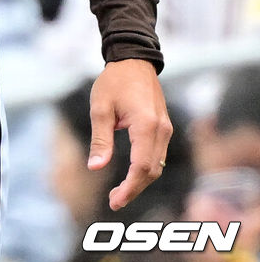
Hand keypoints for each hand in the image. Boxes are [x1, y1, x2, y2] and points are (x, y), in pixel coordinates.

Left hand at [87, 59, 171, 210]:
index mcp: (146, 126)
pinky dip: (146, 169)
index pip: (141, 168)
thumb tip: (96, 167)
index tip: (114, 201)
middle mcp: (161, 130)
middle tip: (114, 200)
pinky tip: (132, 175)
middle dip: (134, 189)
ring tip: (120, 191)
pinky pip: (158, 155)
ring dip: (141, 181)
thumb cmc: (114, 81)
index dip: (129, 188)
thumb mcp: (100, 108)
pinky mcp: (164, 127)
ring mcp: (166, 129)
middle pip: (152, 171)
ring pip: (157, 165)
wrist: (134, 60)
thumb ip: (100, 139)